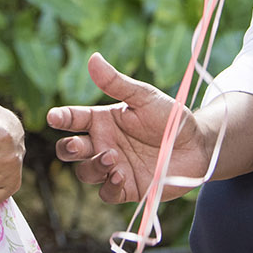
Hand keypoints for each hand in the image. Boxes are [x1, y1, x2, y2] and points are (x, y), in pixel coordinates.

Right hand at [47, 53, 213, 204]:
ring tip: (113, 158)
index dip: (60, 117)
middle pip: (70, 150)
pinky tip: (120, 175)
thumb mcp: (144, 97)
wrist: (198, 146)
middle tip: (79, 145)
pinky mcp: (127, 188)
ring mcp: (114, 167)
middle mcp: (104, 144)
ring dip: (93, 167)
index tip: (54, 117)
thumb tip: (93, 58)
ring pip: (85, 172)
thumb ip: (117, 83)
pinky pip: (106, 193)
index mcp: (103, 120)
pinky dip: (108, 186)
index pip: (73, 118)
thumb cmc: (171, 118)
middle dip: (67, 149)